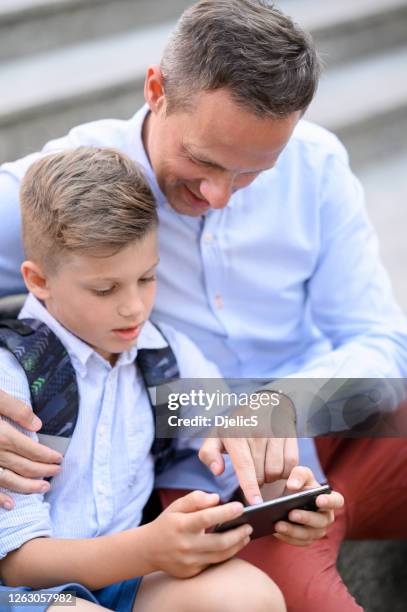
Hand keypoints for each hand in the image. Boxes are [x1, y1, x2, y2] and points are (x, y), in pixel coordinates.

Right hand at [0, 390, 62, 508]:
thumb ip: (15, 409)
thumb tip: (37, 424)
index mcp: (1, 435)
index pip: (31, 450)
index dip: (47, 456)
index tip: (59, 458)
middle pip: (23, 467)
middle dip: (43, 471)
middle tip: (57, 472)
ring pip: (8, 481)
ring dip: (28, 487)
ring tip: (43, 488)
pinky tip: (10, 504)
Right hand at [143, 490, 251, 577]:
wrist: (148, 550)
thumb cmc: (167, 524)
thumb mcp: (176, 506)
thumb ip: (196, 499)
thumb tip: (217, 499)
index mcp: (181, 525)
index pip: (207, 518)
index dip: (226, 512)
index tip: (240, 507)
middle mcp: (185, 545)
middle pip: (219, 542)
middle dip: (238, 533)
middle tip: (249, 525)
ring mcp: (189, 562)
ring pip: (220, 556)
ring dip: (237, 545)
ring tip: (246, 535)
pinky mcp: (191, 572)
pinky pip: (213, 564)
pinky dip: (226, 554)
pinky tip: (234, 545)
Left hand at [199, 436, 298, 504]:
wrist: (263, 403)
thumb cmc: (236, 426)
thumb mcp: (216, 435)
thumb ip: (209, 454)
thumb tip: (217, 471)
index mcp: (235, 435)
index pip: (244, 466)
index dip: (250, 487)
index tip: (255, 503)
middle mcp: (256, 433)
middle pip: (261, 474)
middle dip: (257, 482)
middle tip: (253, 474)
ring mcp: (275, 434)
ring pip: (277, 471)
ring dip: (272, 477)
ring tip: (264, 468)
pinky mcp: (290, 436)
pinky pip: (292, 463)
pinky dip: (286, 470)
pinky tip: (276, 463)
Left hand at [272, 466, 343, 546]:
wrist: (283, 497)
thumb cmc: (297, 483)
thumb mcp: (298, 474)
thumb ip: (298, 475)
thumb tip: (293, 486)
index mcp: (328, 499)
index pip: (337, 501)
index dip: (329, 501)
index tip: (318, 500)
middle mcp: (325, 517)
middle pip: (321, 521)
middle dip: (306, 518)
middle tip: (291, 513)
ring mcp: (316, 530)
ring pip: (308, 534)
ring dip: (293, 530)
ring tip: (278, 525)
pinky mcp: (305, 539)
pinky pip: (297, 542)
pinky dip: (286, 537)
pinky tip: (275, 531)